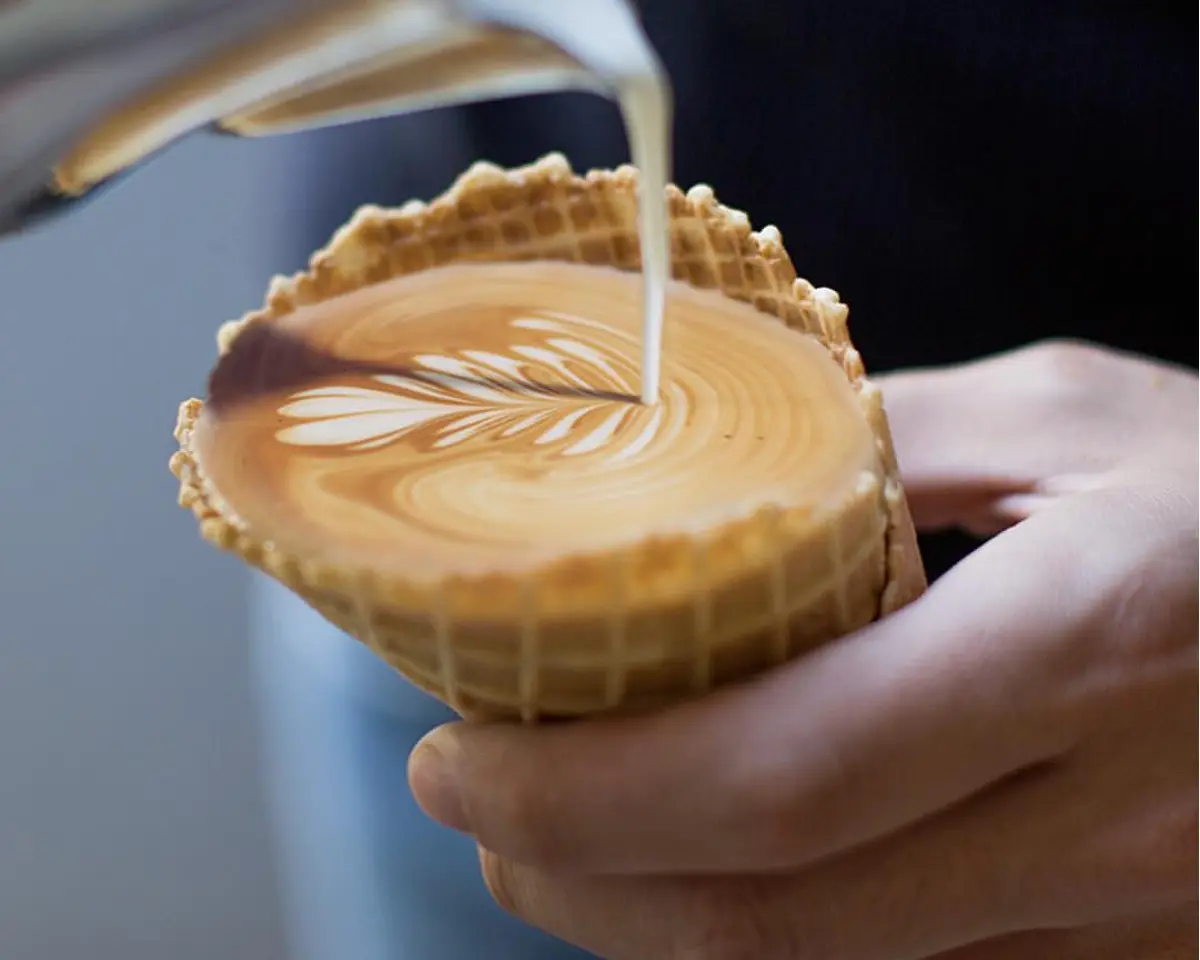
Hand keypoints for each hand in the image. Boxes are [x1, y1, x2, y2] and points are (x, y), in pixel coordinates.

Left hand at [407, 340, 1197, 959]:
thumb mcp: (1078, 420)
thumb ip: (884, 442)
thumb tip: (720, 472)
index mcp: (1077, 654)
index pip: (777, 781)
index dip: (586, 796)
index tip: (458, 759)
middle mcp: (1099, 829)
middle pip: (771, 924)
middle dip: (577, 884)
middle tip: (474, 810)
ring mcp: (1120, 926)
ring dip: (649, 927)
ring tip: (548, 849)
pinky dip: (764, 942)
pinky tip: (700, 876)